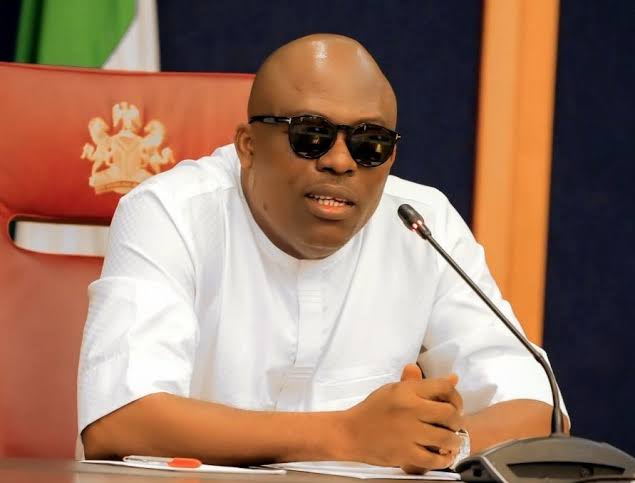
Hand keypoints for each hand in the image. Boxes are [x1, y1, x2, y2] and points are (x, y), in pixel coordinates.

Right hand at [342, 364, 462, 471]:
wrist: (351, 433)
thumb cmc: (373, 409)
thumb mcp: (394, 390)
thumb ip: (422, 384)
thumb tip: (453, 378)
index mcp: (407, 391)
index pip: (444, 387)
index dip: (456, 396)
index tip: (455, 405)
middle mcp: (410, 410)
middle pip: (449, 414)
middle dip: (457, 421)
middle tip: (454, 425)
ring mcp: (409, 433)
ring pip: (446, 438)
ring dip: (454, 441)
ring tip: (451, 441)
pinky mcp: (406, 454)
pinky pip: (434, 460)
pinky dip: (444, 460)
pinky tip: (443, 455)